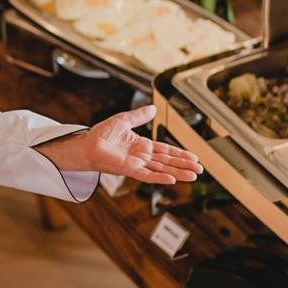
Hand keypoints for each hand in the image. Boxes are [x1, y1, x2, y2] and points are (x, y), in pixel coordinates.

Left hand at [35, 104, 202, 184]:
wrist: (86, 144)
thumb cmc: (101, 134)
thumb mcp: (124, 120)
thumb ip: (139, 116)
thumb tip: (153, 107)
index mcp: (142, 146)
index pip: (165, 151)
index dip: (180, 154)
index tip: (194, 158)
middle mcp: (142, 157)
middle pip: (168, 162)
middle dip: (184, 165)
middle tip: (200, 170)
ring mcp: (137, 165)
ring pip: (162, 170)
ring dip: (178, 173)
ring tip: (193, 176)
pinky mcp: (129, 170)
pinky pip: (147, 175)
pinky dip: (160, 178)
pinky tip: (172, 180)